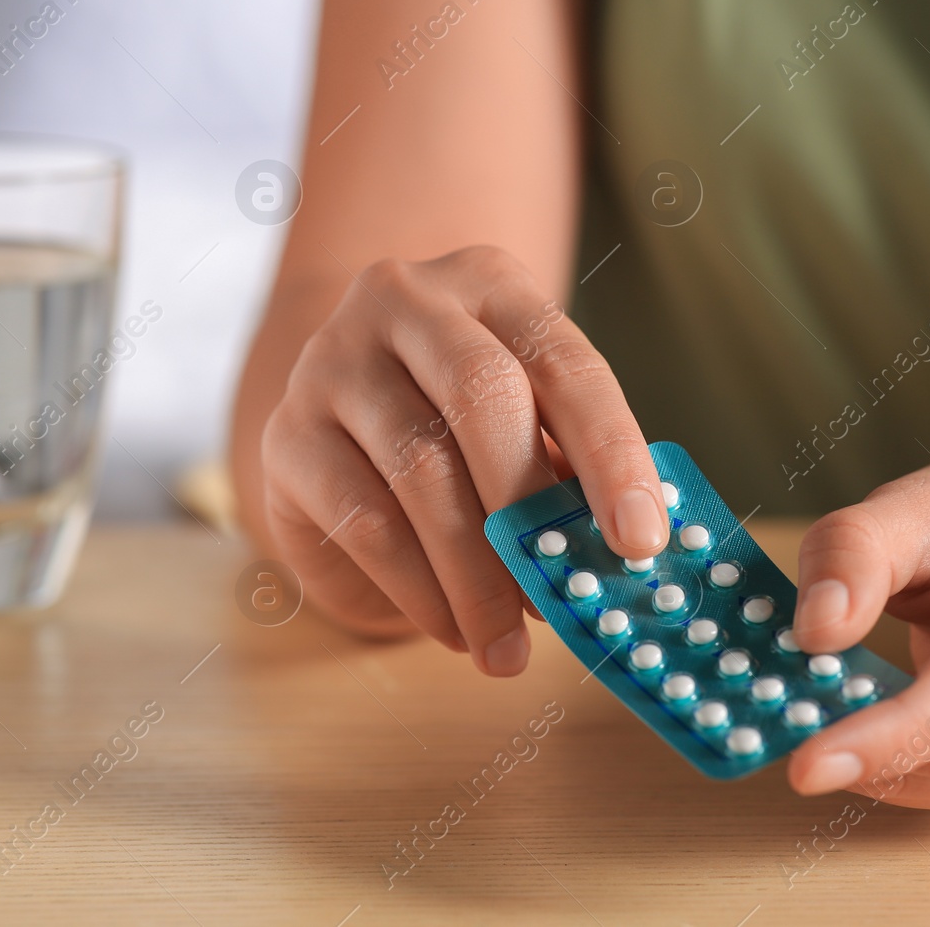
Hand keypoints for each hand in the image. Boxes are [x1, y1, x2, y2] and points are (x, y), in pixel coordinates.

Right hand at [258, 246, 668, 675]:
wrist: (343, 425)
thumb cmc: (462, 430)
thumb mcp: (528, 427)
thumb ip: (569, 472)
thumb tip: (626, 554)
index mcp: (490, 285)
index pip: (562, 361)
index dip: (610, 452)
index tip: (642, 538)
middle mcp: (405, 301)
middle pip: (482, 394)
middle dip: (529, 510)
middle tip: (563, 602)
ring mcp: (334, 362)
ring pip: (420, 470)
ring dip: (474, 575)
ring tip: (507, 644)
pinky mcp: (287, 435)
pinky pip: (363, 520)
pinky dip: (418, 589)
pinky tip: (451, 628)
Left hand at [786, 453, 929, 810]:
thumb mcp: (918, 502)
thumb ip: (855, 552)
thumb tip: (815, 631)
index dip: (902, 725)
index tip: (812, 761)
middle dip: (880, 752)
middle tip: (787, 749)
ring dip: (893, 768)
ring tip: (823, 728)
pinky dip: (917, 776)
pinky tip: (872, 745)